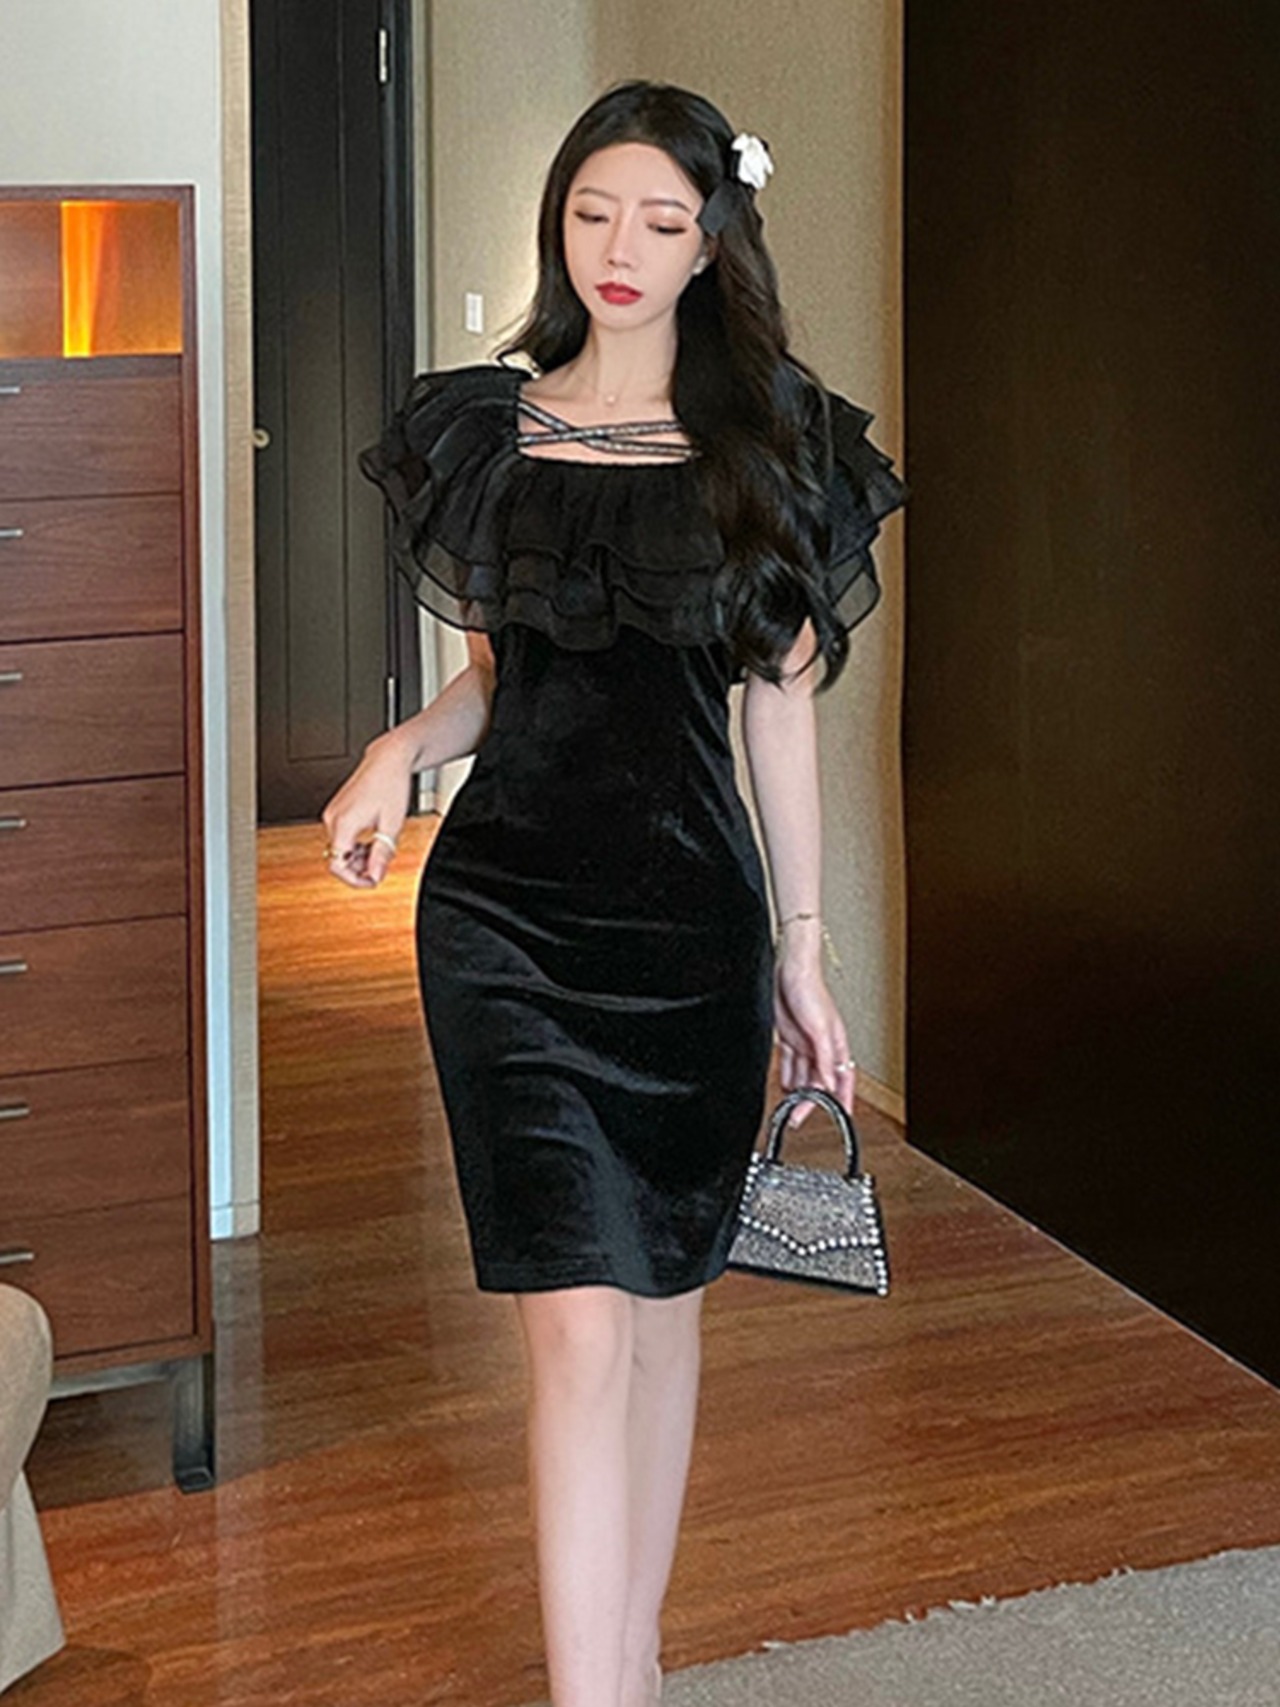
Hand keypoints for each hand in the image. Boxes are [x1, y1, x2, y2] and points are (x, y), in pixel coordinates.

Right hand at [320, 728, 415, 888]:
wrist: (389, 760)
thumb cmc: (391, 784)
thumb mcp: (392, 825)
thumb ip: (382, 854)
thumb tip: (376, 876)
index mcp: (344, 823)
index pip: (337, 865)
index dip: (355, 879)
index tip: (372, 881)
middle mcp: (333, 818)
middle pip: (337, 858)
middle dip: (359, 867)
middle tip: (381, 865)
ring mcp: (333, 813)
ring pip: (339, 848)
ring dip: (358, 856)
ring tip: (380, 849)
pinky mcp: (337, 810)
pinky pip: (341, 836)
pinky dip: (355, 844)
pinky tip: (372, 840)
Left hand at [773, 929, 854, 1125]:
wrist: (788, 971)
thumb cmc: (810, 991)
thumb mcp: (820, 1029)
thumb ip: (825, 1057)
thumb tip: (828, 1081)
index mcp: (836, 1045)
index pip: (843, 1078)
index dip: (844, 1099)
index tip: (842, 1116)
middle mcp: (821, 1047)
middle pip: (819, 1081)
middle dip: (811, 1101)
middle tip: (798, 1117)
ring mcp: (805, 1043)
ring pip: (803, 1075)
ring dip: (797, 1092)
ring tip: (788, 1108)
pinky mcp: (789, 1037)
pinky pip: (789, 1064)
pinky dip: (787, 1077)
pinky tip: (783, 1087)